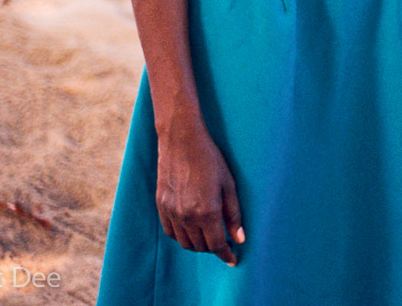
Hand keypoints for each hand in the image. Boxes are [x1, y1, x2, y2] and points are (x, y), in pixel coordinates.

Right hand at [155, 115, 244, 264]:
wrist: (181, 141)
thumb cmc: (210, 159)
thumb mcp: (229, 185)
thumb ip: (234, 214)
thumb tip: (240, 238)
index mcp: (207, 212)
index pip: (216, 245)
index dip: (226, 255)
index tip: (233, 260)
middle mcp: (186, 216)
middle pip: (200, 246)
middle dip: (214, 248)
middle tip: (224, 242)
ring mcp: (171, 212)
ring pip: (184, 242)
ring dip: (198, 245)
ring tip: (209, 237)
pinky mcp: (161, 206)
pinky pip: (171, 232)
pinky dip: (182, 236)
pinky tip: (191, 229)